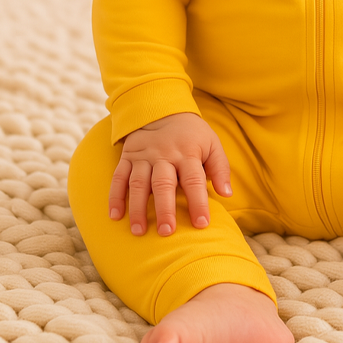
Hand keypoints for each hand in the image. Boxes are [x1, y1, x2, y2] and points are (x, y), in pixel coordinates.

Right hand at [109, 112, 231, 236]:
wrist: (162, 110)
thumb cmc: (192, 135)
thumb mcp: (212, 144)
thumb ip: (220, 169)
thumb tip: (226, 194)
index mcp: (187, 153)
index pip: (194, 180)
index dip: (198, 202)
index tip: (202, 224)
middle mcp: (163, 155)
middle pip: (163, 184)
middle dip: (164, 208)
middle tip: (167, 232)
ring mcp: (143, 156)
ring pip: (138, 183)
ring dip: (137, 208)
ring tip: (139, 232)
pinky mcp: (127, 157)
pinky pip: (118, 178)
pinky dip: (115, 197)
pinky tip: (115, 216)